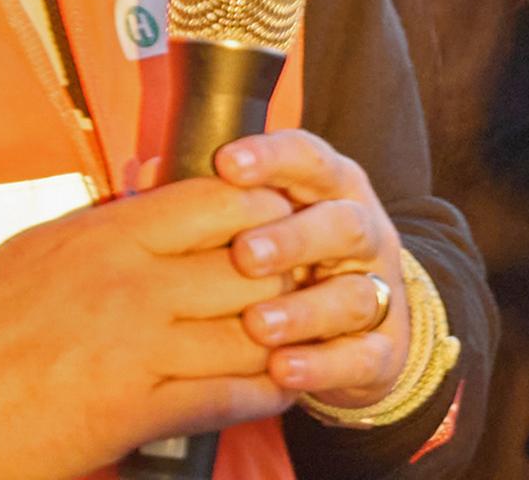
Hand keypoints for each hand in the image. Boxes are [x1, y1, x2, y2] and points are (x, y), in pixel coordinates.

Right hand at [0, 177, 292, 479]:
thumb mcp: (36, 255)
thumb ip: (104, 232)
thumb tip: (150, 208)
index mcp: (104, 235)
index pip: (221, 199)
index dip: (268, 210)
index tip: (286, 222)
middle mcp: (128, 281)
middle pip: (253, 260)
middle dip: (292, 274)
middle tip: (313, 281)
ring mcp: (134, 346)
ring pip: (252, 328)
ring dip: (288, 337)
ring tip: (308, 337)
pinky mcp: (133, 410)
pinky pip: (226, 395)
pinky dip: (263, 392)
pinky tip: (278, 388)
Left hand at [208, 128, 415, 405]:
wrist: (354, 329)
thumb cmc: (287, 262)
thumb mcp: (260, 220)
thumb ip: (209, 200)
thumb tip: (146, 172)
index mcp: (330, 192)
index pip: (309, 159)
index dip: (273, 158)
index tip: (228, 163)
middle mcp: (362, 235)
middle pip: (342, 224)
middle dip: (293, 239)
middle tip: (245, 255)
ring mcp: (378, 293)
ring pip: (354, 295)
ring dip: (305, 310)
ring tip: (257, 325)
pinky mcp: (382, 350)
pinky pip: (361, 358)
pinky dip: (323, 365)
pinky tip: (281, 369)